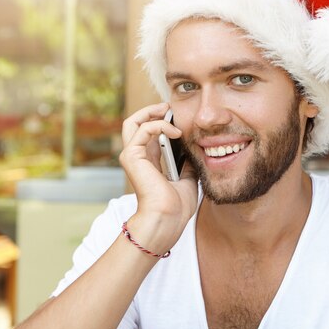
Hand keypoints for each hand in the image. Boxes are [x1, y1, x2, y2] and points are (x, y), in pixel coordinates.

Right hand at [119, 103, 197, 253]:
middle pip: (135, 122)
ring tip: (169, 112)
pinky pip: (143, 129)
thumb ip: (188, 163)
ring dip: (152, 112)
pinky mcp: (132, 156)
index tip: (180, 116)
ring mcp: (132, 156)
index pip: (148, 132)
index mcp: (149, 161)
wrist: (168, 219)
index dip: (162, 120)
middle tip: (169, 108)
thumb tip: (196, 151)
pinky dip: (160, 125)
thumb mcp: (188, 178)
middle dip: (152, 111)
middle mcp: (138, 156)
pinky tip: (176, 131)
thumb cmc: (177, 206)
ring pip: (133, 121)